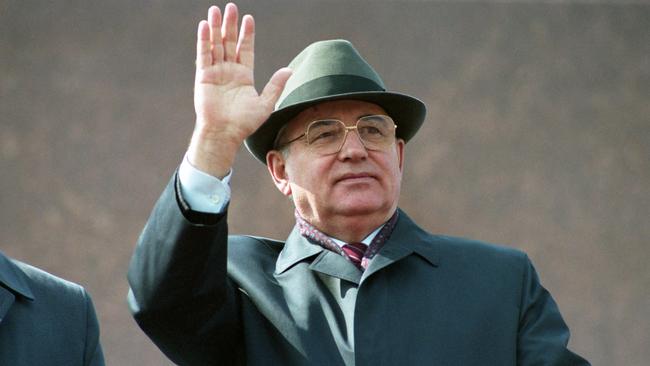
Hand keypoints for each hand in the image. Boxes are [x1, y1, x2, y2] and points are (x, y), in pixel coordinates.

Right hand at [188, 3, 290, 177]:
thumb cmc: (244, 123)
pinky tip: (205, 25)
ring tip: (216, 10)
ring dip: (216, 27)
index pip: (245, 49)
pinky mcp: (204, 76)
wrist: (225, 133)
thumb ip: (275, 85)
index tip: (248, 19)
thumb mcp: (265, 103)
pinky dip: (204, 40)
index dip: (246, 34)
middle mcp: (229, 71)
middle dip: (230, 25)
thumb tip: (289, 70)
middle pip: (229, 42)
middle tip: (231, 7)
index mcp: (243, 76)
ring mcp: (215, 72)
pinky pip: (203, 54)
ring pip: (216, 44)